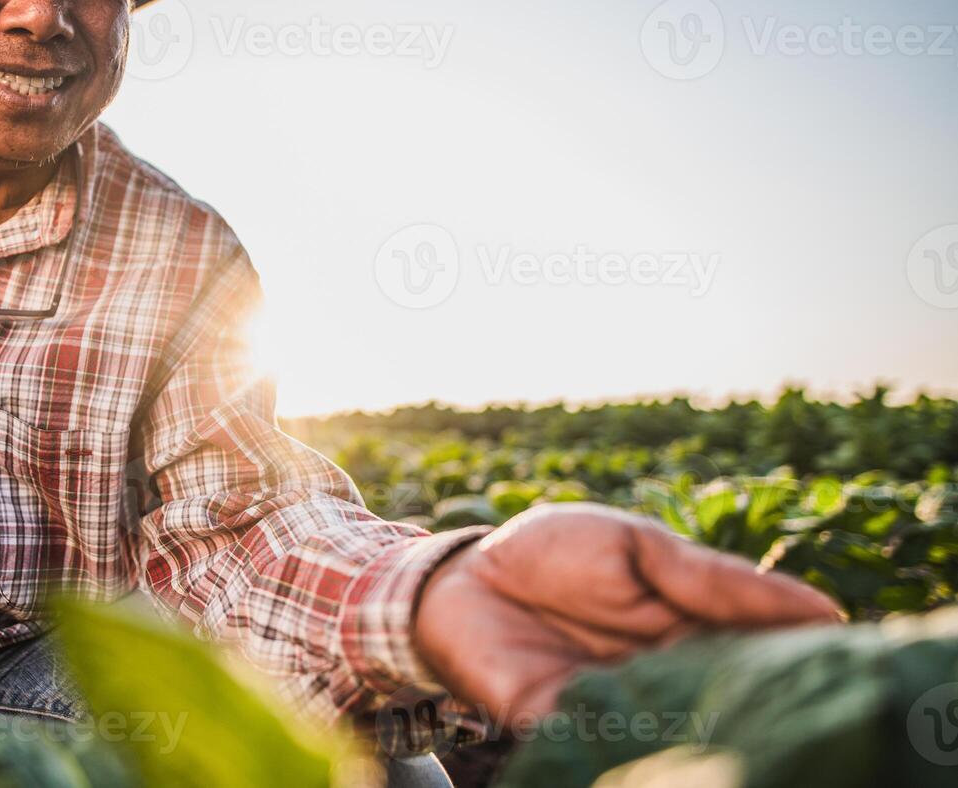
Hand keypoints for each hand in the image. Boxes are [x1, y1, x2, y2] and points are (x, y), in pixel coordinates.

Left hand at [412, 502, 841, 720]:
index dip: (794, 663)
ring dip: (704, 728)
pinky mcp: (561, 726)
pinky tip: (663, 736)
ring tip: (728, 717)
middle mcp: (661, 678)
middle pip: (725, 702)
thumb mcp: (638, 546)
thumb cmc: (550, 550)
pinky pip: (610, 747)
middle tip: (790, 701)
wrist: (460, 575)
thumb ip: (713, 580)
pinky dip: (638, 747)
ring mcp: (615, 708)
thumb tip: (821, 609)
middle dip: (755, 703)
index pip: (757, 658)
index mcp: (689, 632)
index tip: (833, 662)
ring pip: (680, 734)